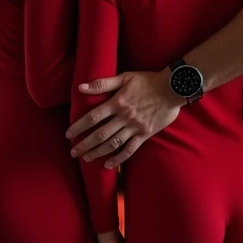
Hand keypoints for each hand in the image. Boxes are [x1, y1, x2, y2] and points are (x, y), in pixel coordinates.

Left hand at [67, 70, 182, 167]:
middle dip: (84, 144)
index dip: (79, 126)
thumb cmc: (148, 80)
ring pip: (112, 143)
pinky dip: (118, 159)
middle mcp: (124, 117)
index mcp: (117, 102)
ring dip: (97, 152)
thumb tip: (81, 87)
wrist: (173, 88)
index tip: (69, 134)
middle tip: (73, 152)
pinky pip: (130, 149)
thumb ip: (102, 83)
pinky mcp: (145, 134)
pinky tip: (108, 165)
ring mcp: (135, 127)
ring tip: (86, 158)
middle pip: (100, 134)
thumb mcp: (125, 76)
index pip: (93, 117)